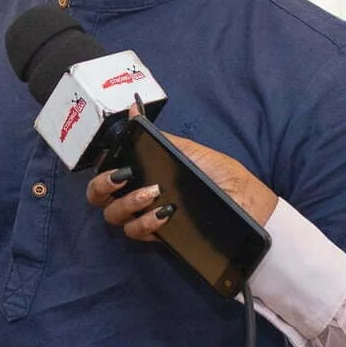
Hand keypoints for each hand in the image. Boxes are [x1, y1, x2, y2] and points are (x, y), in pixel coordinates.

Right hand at [85, 135, 277, 240]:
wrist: (247, 205)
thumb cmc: (221, 175)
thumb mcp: (190, 151)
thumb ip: (158, 138)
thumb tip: (132, 110)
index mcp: (144, 171)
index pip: (107, 169)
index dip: (100, 165)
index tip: (112, 159)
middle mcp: (138, 195)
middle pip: (99, 196)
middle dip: (101, 186)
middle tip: (122, 178)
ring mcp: (145, 216)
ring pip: (113, 216)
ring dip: (127, 202)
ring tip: (153, 193)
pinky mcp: (158, 236)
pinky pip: (136, 232)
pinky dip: (146, 222)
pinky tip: (164, 212)